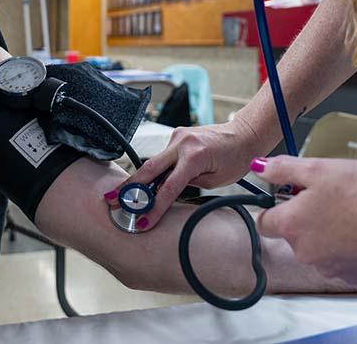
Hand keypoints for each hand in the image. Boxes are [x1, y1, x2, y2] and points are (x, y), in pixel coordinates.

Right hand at [102, 117, 264, 229]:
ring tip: (123, 198)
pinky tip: (147, 184)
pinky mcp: (177, 135)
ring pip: (154, 162)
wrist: (245, 134)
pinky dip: (155, 170)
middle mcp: (182, 142)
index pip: (169, 187)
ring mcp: (178, 136)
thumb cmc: (236, 158)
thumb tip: (166, 191)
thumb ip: (189, 185)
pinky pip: (163, 156)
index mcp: (195, 155)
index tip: (142, 222)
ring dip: (141, 180)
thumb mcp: (215, 180)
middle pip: (149, 169)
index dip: (154, 207)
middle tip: (111, 201)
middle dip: (129, 187)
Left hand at [255, 155, 356, 283]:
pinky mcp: (352, 276)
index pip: (263, 221)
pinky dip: (346, 247)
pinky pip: (339, 260)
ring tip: (350, 211)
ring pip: (316, 248)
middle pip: (292, 234)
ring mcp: (328, 268)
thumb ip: (282, 168)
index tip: (292, 193)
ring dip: (325, 232)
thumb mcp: (317, 167)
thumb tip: (257, 167)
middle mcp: (304, 253)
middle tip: (329, 196)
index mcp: (290, 226)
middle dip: (304, 217)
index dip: (276, 204)